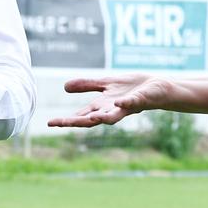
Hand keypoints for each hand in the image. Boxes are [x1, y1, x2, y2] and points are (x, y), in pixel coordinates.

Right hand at [47, 74, 170, 127]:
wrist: (158, 88)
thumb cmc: (133, 88)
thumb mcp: (106, 84)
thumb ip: (87, 85)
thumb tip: (64, 87)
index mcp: (103, 106)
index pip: (80, 116)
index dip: (65, 120)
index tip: (50, 123)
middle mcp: (112, 110)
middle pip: (92, 119)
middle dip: (76, 121)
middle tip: (60, 124)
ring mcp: (126, 107)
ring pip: (112, 116)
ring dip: (102, 117)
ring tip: (90, 117)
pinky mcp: (140, 100)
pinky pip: (132, 103)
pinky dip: (125, 103)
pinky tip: (118, 102)